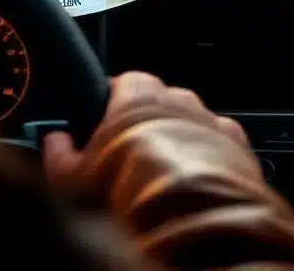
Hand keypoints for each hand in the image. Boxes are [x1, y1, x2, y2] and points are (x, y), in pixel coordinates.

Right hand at [42, 71, 248, 184]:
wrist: (191, 213)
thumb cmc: (128, 186)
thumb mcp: (73, 175)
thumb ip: (58, 152)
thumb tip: (54, 142)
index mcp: (136, 92)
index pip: (122, 81)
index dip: (111, 104)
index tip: (105, 125)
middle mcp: (178, 97)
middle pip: (159, 100)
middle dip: (148, 121)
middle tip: (133, 153)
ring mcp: (211, 119)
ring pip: (192, 121)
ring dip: (181, 138)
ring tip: (167, 172)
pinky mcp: (239, 144)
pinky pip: (221, 143)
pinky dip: (211, 156)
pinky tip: (197, 179)